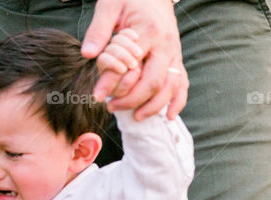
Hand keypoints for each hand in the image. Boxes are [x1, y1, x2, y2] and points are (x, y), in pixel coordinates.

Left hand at [81, 0, 187, 120]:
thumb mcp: (109, 5)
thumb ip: (99, 30)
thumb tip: (88, 54)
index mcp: (148, 31)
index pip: (132, 64)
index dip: (114, 83)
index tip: (98, 96)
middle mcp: (166, 44)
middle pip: (153, 82)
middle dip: (133, 100)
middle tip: (111, 107)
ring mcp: (174, 52)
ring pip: (170, 86)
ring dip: (153, 106)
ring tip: (135, 117)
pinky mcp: (177, 58)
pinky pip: (182, 82)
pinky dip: (177, 101)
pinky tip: (168, 116)